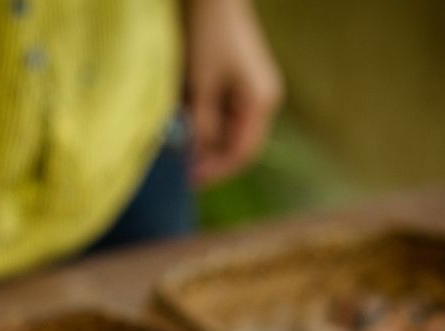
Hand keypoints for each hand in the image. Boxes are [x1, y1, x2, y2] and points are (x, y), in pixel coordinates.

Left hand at [184, 0, 283, 186]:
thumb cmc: (209, 36)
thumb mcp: (201, 86)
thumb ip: (202, 125)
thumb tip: (197, 156)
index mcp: (260, 102)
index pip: (242, 153)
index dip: (216, 171)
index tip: (189, 181)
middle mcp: (263, 99)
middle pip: (239, 146)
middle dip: (211, 160)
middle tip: (182, 170)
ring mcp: (254, 91)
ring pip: (231, 132)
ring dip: (207, 143)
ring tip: (181, 146)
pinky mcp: (242, 83)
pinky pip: (226, 115)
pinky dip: (207, 125)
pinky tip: (188, 125)